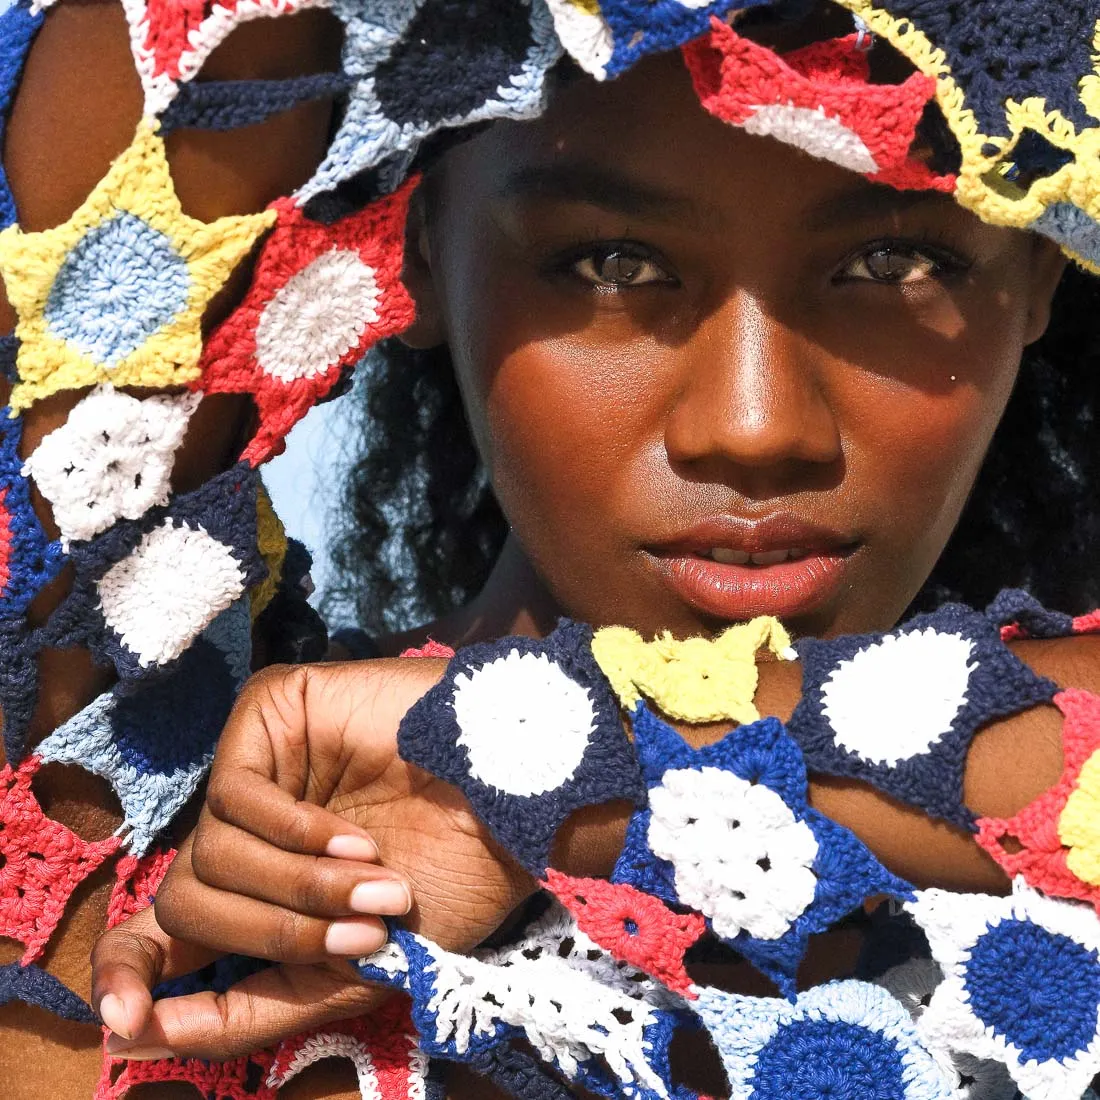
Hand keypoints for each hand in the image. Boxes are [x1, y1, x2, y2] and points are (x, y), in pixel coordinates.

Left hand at [91, 659, 535, 1058]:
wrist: (512, 794)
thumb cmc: (452, 877)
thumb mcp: (355, 971)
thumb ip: (255, 1007)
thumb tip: (135, 1036)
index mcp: (262, 891)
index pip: (157, 932)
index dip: (130, 976)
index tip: (123, 1028)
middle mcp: (249, 831)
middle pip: (189, 905)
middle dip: (272, 936)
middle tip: (362, 938)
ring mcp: (256, 769)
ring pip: (210, 856)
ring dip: (301, 891)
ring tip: (379, 886)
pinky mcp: (268, 716)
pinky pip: (234, 797)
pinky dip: (296, 836)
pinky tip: (356, 840)